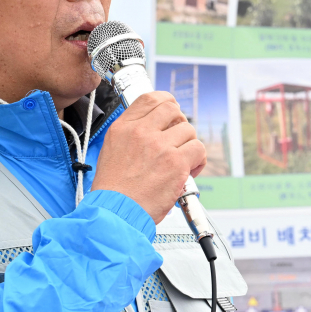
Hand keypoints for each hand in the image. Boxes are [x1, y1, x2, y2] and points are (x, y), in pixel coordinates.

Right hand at [91, 92, 206, 221]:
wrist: (115, 212)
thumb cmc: (114, 191)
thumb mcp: (112, 151)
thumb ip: (132, 136)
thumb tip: (155, 128)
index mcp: (123, 128)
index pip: (150, 98)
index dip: (166, 101)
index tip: (172, 111)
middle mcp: (141, 132)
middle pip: (172, 109)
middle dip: (180, 122)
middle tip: (179, 139)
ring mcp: (159, 146)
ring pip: (188, 129)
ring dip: (189, 145)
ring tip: (181, 161)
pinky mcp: (176, 162)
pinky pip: (198, 149)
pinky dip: (198, 160)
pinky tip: (189, 171)